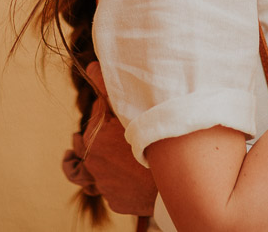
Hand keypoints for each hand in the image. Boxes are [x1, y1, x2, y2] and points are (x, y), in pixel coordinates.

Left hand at [78, 62, 157, 216]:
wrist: (178, 181)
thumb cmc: (156, 140)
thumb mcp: (131, 110)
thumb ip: (107, 87)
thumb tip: (89, 66)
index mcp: (95, 136)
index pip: (98, 114)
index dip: (114, 111)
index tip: (129, 114)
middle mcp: (93, 162)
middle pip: (98, 140)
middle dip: (110, 134)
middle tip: (134, 133)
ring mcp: (104, 185)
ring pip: (105, 164)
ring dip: (115, 158)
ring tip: (136, 154)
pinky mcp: (115, 201)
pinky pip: (116, 186)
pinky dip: (125, 179)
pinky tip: (139, 173)